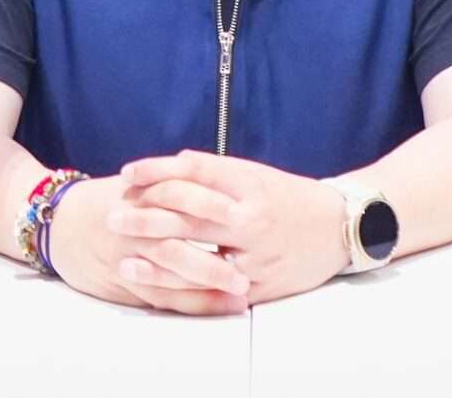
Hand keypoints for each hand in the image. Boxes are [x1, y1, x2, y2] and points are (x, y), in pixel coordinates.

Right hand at [43, 174, 249, 315]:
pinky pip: (159, 295)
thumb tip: (225, 189)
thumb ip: (174, 186)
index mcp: (140, 193)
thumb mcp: (137, 185)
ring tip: (240, 291)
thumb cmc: (104, 201)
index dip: (212, 206)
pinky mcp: (121, 280)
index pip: (179, 196)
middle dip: (214, 253)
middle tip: (248, 266)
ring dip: (207, 283)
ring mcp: (126, 254)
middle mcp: (133, 224)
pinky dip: (189, 301)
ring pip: (169, 271)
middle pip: (177, 238)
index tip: (244, 216)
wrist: (56, 222)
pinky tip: (215, 306)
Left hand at [113, 150, 350, 305]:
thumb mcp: (257, 174)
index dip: (156, 170)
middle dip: (144, 216)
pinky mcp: (258, 285)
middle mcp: (251, 218)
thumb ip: (216, 171)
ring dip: (154, 255)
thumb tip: (176, 162)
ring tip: (124, 253)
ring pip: (196, 256)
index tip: (127, 173)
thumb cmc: (292, 198)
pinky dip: (181, 285)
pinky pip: (213, 288)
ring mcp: (254, 254)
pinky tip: (157, 283)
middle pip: (187, 215)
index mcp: (249, 184)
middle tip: (111, 216)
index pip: (194, 172)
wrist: (340, 228)